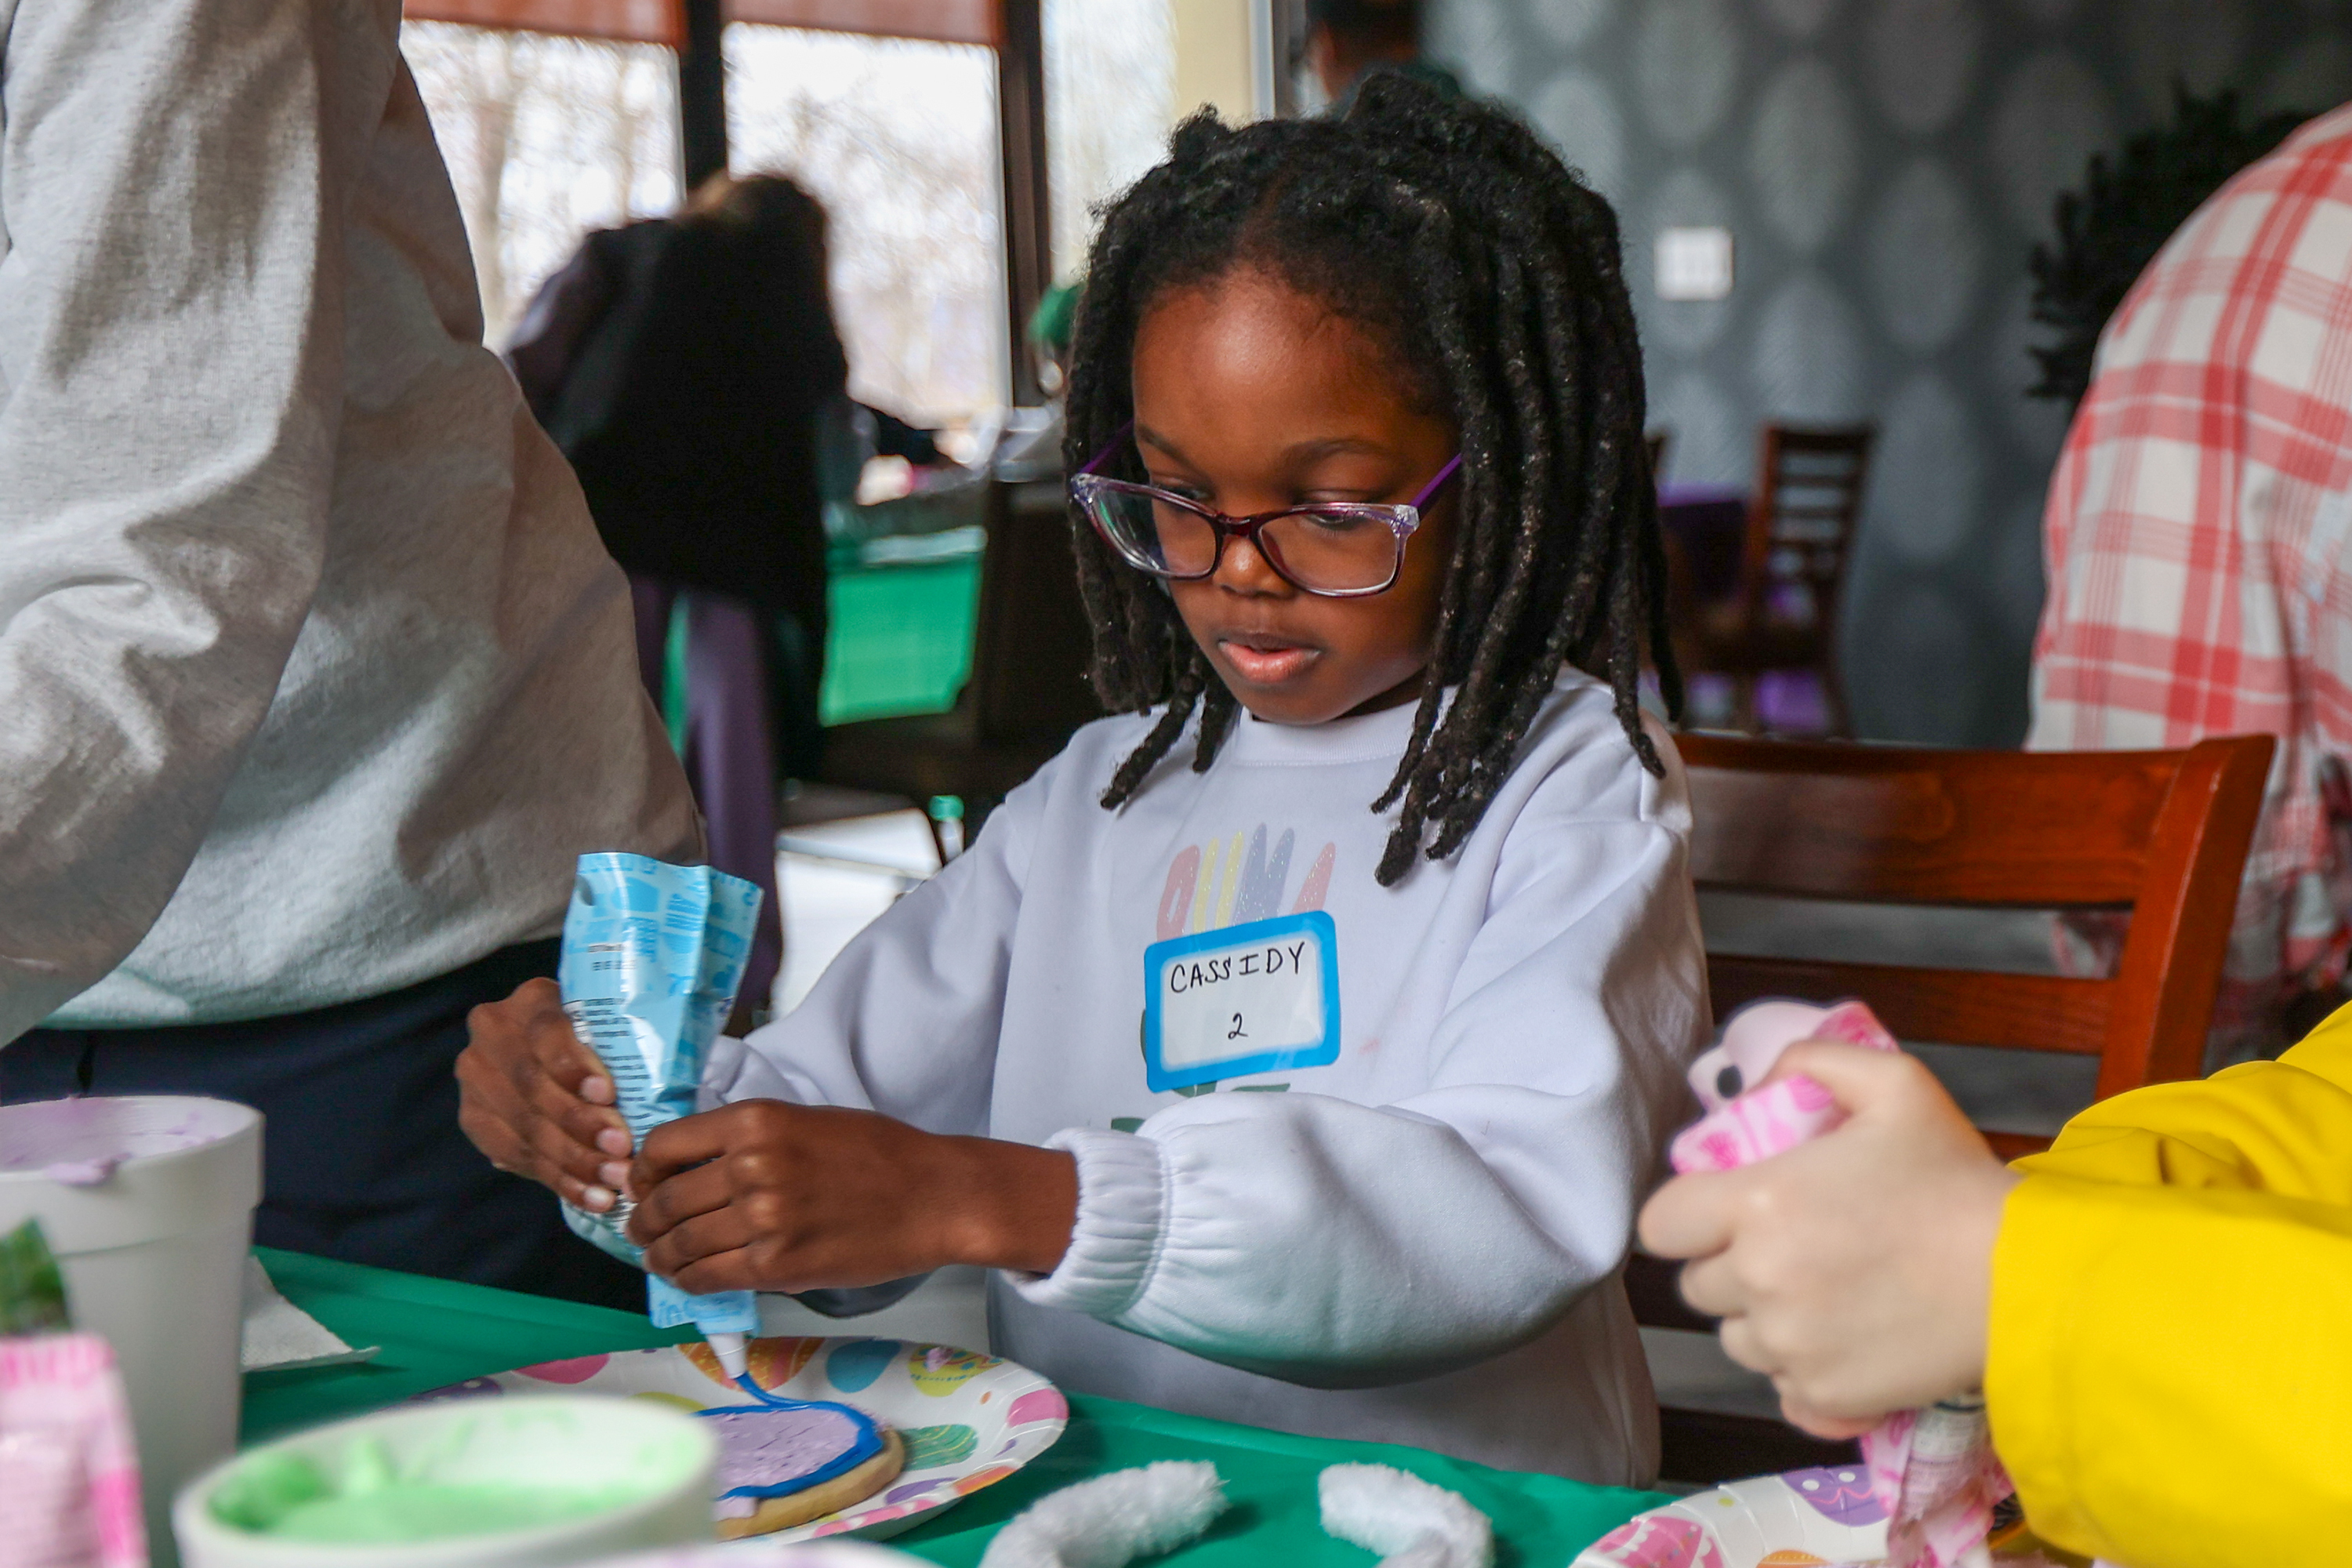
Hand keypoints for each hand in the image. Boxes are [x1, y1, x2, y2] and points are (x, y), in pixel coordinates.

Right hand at [455, 978, 635, 1212]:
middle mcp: (493, 1033)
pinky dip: (560, 1181)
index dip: (572, 1065)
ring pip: (525, 1126)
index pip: (545, 1030)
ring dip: (574, 1161)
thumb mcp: (612, 1028)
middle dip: (580, 1124)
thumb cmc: (604, 1040)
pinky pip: (516, 1157)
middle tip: (622, 1151)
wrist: (554, 1057)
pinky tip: (593, 1197)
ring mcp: (477, 1078)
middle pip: (532, 1085)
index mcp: (532, 1000)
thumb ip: (627, 1042)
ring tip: (614, 1181)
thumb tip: (674, 1081)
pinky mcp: (475, 1119)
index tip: (608, 1095)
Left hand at [627, 1100, 1079, 1295]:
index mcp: (755, 1120)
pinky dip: (687, 1280)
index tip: (643, 1185)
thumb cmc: (878, 1154)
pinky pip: (708, 1276)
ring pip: (680, 1244)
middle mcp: (751, 1165)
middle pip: (664, 1201)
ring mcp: (762, 1218)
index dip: (643, 1172)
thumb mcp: (805, 1120)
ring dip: (660, 1256)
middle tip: (641, 1230)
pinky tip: (688, 1278)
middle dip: (644, 1221)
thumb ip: (748, 1138)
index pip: (663, 1146)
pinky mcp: (776, 1265)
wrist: (934, 1196)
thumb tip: (691, 1168)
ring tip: (659, 1259)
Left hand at [1638, 1042, 2020, 1437]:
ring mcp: (1790, 1347)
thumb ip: (1809, 1062)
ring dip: (1762, 1318)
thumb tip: (1756, 1087)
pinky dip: (1802, 1369)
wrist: (2027, 1279)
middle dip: (1729, 1264)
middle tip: (1788, 1247)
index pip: (1660, 1225)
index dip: (1685, 1217)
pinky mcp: (1825, 1395)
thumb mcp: (1892, 1083)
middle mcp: (1760, 1281)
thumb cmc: (1955, 1179)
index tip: (1722, 1211)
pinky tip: (1842, 1341)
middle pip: (1698, 1284)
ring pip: (1736, 1338)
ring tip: (1822, 1293)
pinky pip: (1781, 1386)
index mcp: (1757, 1205)